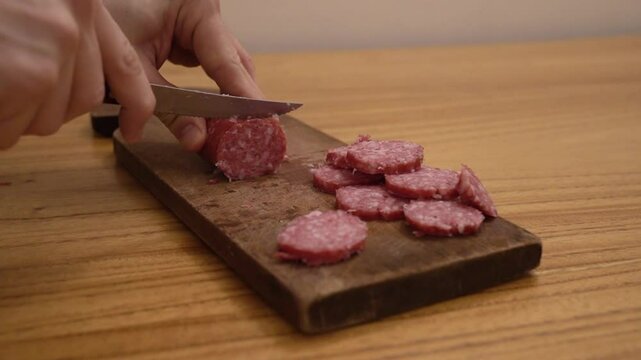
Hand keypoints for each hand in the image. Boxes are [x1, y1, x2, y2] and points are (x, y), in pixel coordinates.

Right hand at [0, 0, 154, 148]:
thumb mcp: (26, 9)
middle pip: (85, 97)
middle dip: (47, 106)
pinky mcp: (30, 75)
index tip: (136, 127)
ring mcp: (55, 47)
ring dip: (14, 117)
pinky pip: (17, 128)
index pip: (123, 61)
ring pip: (51, 118)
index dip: (136, 101)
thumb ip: (57, 35)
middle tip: (6, 87)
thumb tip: (77, 88)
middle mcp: (73, 19)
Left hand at [105, 0, 262, 151]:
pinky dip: (212, 88)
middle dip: (239, 99)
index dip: (243, 95)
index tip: (262, 120)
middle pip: (235, 62)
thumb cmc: (99, 22)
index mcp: (196, 7)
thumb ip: (170, 107)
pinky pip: (209, 63)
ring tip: (236, 130)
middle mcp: (204, 10)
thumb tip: (198, 141)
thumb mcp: (135, 69)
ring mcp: (198, 20)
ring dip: (227, 96)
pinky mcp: (188, 32)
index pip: (227, 60)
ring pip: (226, 64)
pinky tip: (215, 114)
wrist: (71, 5)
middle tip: (250, 132)